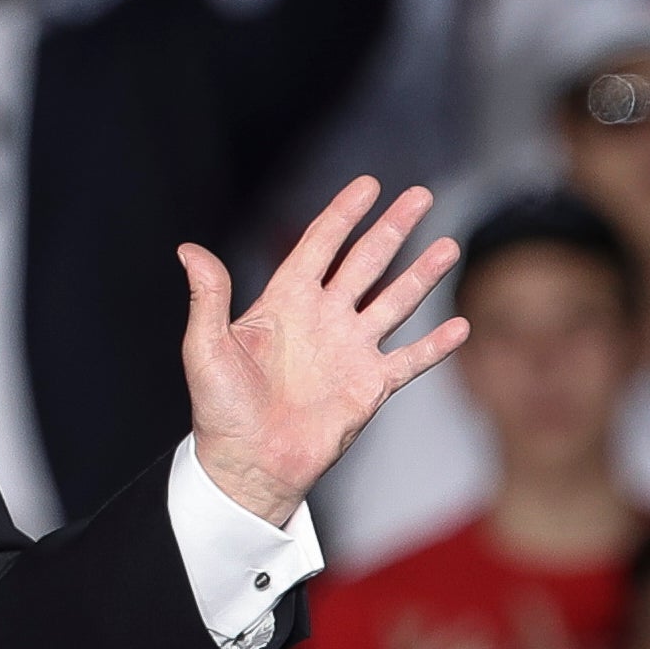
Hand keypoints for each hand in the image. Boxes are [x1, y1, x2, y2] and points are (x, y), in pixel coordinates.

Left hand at [182, 177, 467, 525]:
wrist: (248, 464)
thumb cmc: (220, 409)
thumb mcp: (205, 348)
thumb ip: (208, 296)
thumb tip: (188, 248)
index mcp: (283, 304)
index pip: (319, 247)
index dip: (342, 215)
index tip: (367, 184)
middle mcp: (322, 320)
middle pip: (365, 264)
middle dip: (392, 229)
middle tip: (419, 195)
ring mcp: (349, 351)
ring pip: (395, 302)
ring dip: (422, 274)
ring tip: (448, 245)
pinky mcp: (369, 386)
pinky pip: (410, 359)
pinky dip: (435, 345)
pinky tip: (461, 325)